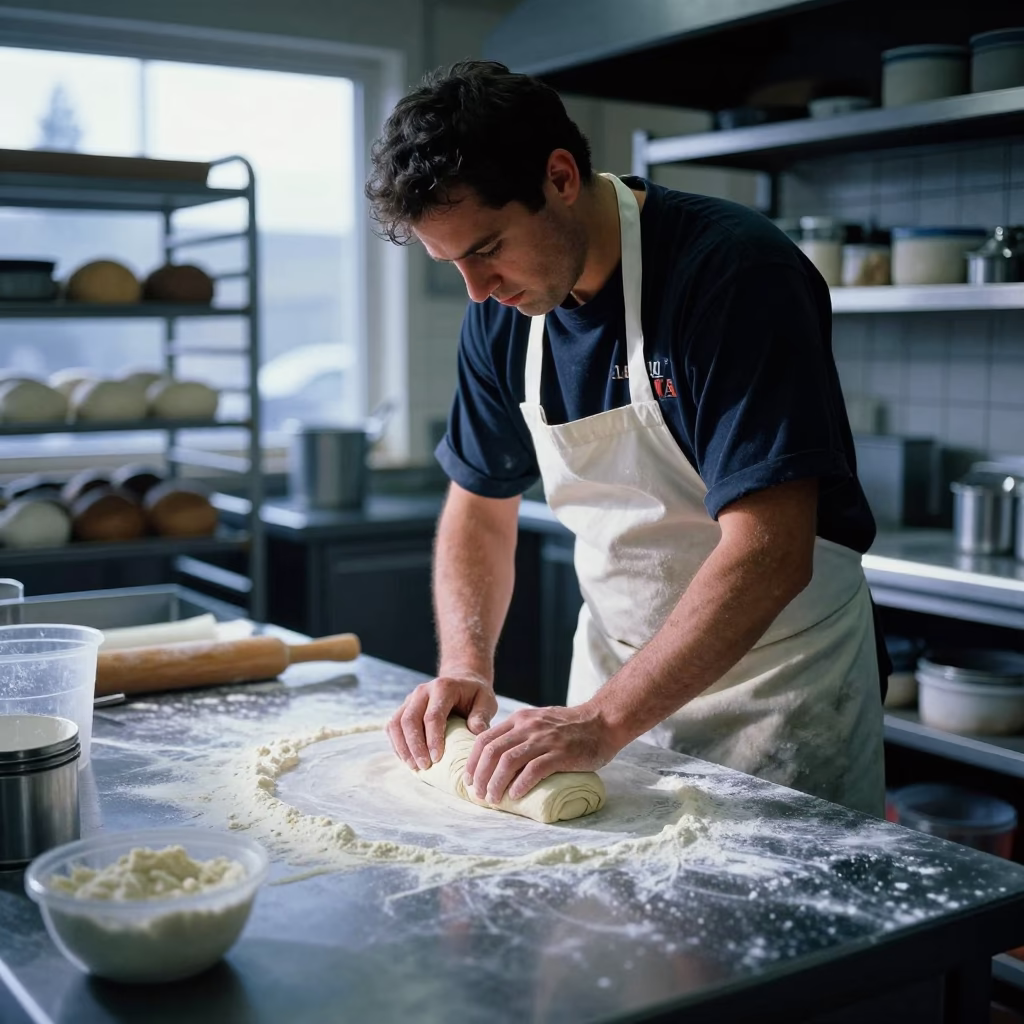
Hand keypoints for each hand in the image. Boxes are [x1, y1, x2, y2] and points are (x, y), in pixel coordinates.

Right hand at [387, 675, 497, 770]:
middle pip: (410, 720)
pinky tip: (407, 759)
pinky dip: (397, 744)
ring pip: (396, 723)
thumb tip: (476, 732)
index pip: (432, 715)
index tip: (437, 759)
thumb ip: (481, 715)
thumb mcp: (486, 701)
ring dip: (403, 747)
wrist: (462, 681)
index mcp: (443, 687)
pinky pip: (392, 727)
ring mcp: (410, 699)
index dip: (433, 739)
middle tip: (424, 766)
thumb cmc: (475, 695)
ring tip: (414, 766)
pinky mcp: (404, 708)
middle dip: (415, 746)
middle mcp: (422, 691)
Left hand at [465, 704, 619, 804]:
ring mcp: (544, 740)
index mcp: (520, 720)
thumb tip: (499, 759)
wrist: (603, 721)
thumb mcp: (539, 721)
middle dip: (480, 776)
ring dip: (496, 784)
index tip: (469, 779)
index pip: (485, 739)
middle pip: (492, 752)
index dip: (473, 762)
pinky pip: (534, 770)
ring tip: (494, 799)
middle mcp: (528, 727)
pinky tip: (516, 795)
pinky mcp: (561, 753)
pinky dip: (521, 784)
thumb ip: (521, 734)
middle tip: (479, 794)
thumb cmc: (571, 727)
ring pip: (509, 762)